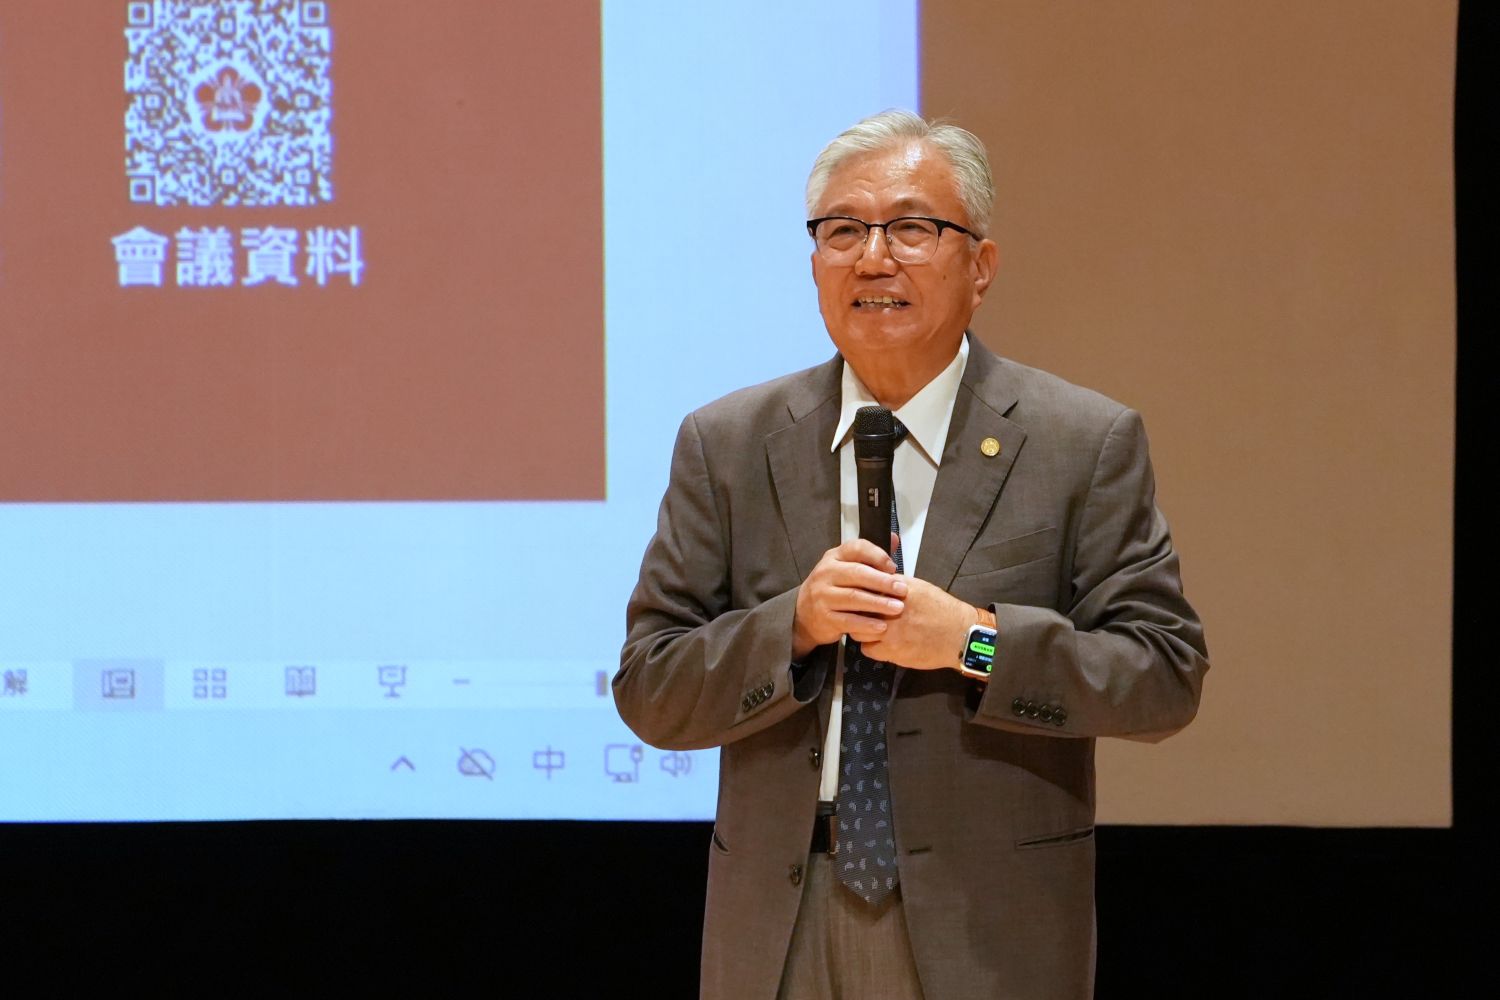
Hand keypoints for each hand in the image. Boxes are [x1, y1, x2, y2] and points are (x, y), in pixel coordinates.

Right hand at [791, 540, 906, 659]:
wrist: (805, 612)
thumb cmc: (833, 587)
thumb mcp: (846, 566)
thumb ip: (870, 555)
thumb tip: (895, 539)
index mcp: (834, 557)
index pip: (857, 548)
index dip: (878, 556)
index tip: (893, 567)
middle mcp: (826, 573)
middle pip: (857, 573)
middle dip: (883, 582)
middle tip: (902, 589)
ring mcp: (822, 595)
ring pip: (854, 597)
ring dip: (878, 603)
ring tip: (897, 607)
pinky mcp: (824, 616)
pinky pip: (848, 620)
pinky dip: (866, 624)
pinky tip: (881, 626)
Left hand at [860, 575, 975, 670]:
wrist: (959, 635)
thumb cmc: (943, 610)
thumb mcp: (919, 588)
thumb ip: (896, 585)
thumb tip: (878, 583)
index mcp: (897, 590)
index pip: (865, 586)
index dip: (860, 592)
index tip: (860, 595)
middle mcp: (890, 609)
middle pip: (857, 608)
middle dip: (857, 610)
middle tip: (861, 613)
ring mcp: (889, 631)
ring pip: (858, 630)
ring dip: (861, 629)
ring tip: (870, 629)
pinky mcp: (891, 650)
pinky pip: (867, 649)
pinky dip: (870, 646)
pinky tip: (879, 643)